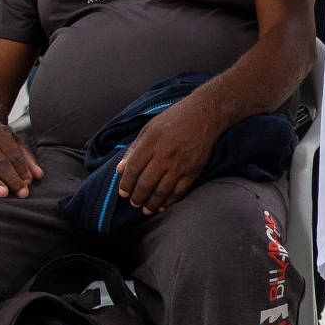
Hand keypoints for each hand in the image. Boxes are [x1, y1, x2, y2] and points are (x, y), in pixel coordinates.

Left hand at [113, 96, 222, 214]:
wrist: (205, 115)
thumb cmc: (174, 119)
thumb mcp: (148, 128)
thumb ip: (134, 149)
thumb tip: (120, 169)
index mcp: (151, 142)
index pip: (133, 169)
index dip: (126, 184)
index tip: (123, 193)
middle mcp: (164, 155)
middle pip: (146, 183)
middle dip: (137, 197)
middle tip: (133, 203)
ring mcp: (180, 164)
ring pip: (162, 191)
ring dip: (151, 203)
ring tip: (145, 209)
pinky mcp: (193, 170)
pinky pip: (179, 191)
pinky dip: (169, 201)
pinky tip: (162, 206)